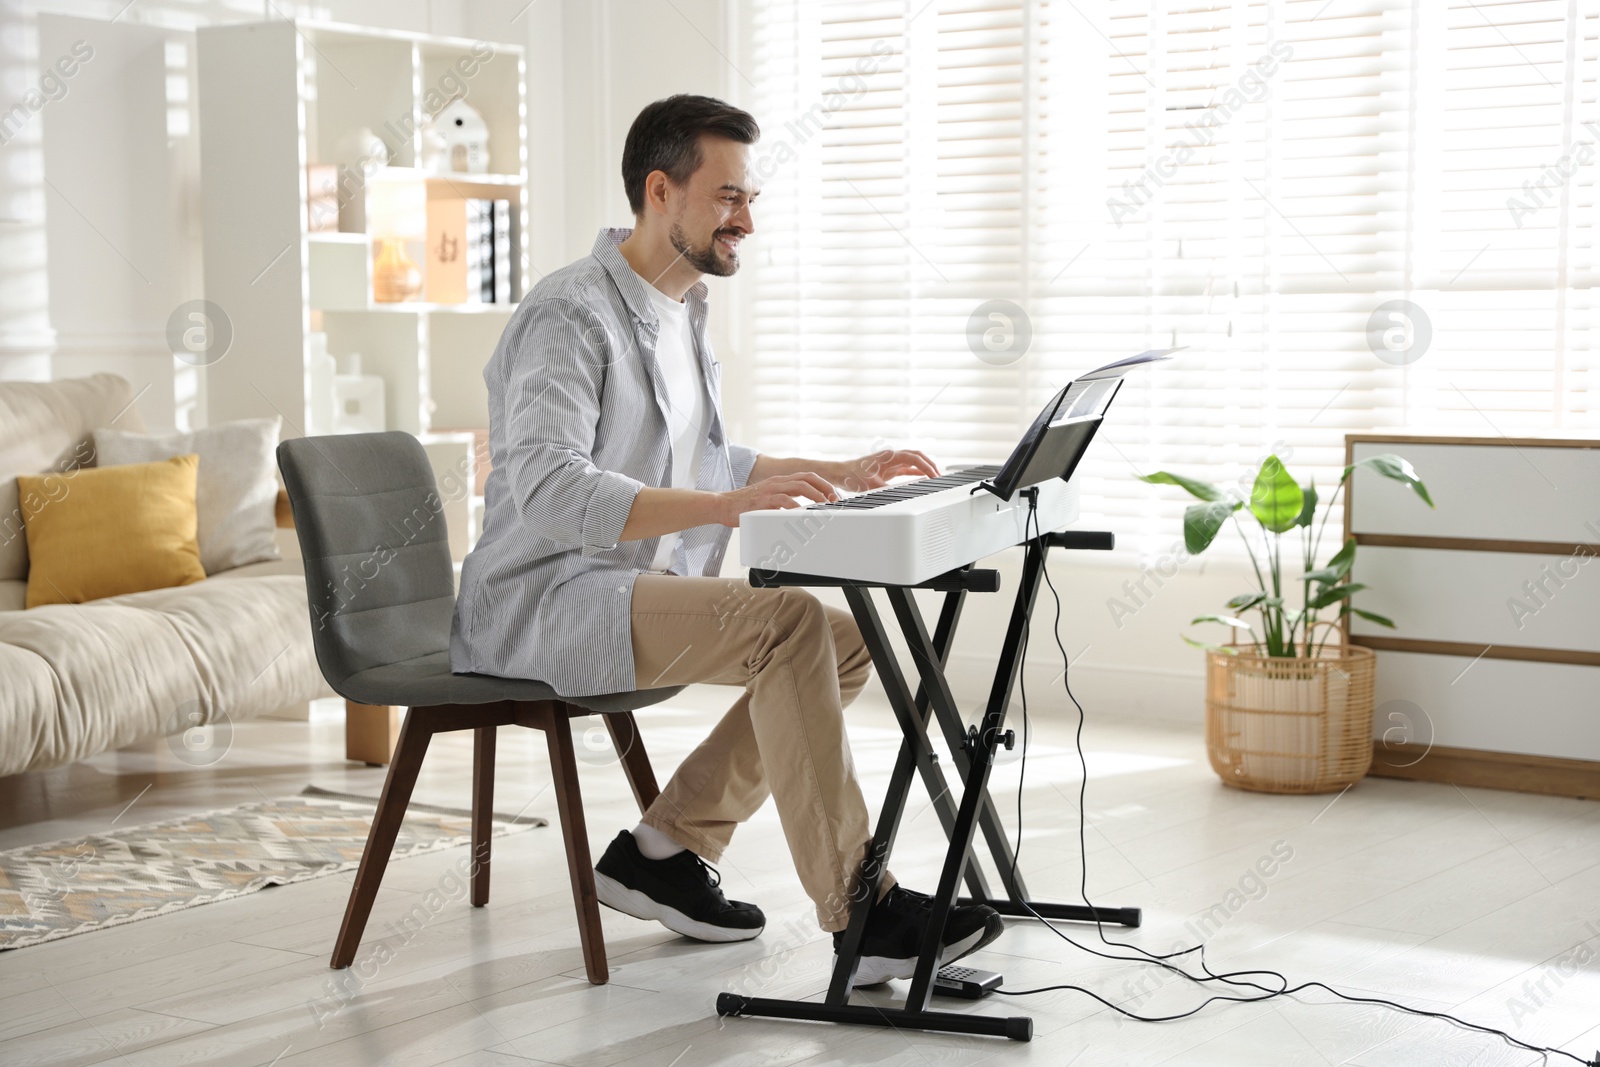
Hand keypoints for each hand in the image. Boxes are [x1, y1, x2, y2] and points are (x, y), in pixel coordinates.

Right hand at [716, 473, 838, 525]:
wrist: (722, 505)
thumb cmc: (744, 506)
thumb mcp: (767, 499)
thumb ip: (783, 501)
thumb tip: (801, 511)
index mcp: (779, 481)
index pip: (807, 476)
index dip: (823, 484)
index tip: (833, 496)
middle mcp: (777, 482)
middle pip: (807, 478)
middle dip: (824, 488)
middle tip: (834, 500)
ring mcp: (770, 490)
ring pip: (799, 486)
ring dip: (815, 496)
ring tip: (825, 506)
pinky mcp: (763, 500)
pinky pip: (783, 500)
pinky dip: (796, 507)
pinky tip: (804, 513)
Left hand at [827, 449, 939, 492]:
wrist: (841, 474)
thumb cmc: (852, 476)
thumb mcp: (872, 486)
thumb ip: (890, 489)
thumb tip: (904, 493)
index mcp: (889, 456)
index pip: (914, 458)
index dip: (927, 466)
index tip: (935, 475)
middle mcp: (891, 457)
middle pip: (917, 456)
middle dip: (930, 464)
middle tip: (939, 475)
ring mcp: (890, 462)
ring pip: (913, 462)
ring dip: (924, 468)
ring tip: (934, 477)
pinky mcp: (888, 469)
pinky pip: (906, 469)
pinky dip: (916, 473)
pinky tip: (922, 479)